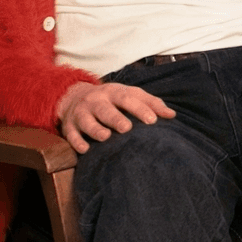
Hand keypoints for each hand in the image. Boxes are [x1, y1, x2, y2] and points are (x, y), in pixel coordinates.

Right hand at [56, 81, 175, 153]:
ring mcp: (81, 113)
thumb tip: (172, 115)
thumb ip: (150, 103)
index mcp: (113, 92)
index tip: (153, 120)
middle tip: (127, 128)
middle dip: (115, 118)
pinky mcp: (69, 126)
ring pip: (87, 121)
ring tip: (105, 137)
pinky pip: (71, 135)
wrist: (74, 96)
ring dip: (96, 129)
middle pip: (105, 108)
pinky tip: (85, 149)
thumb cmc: (111, 99)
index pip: (128, 98)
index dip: (140, 108)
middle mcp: (96, 100)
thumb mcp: (129, 95)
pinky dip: (77, 142)